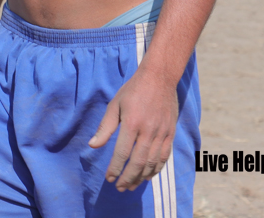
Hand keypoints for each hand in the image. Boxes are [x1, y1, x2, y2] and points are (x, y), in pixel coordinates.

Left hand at [89, 68, 178, 191]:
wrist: (160, 77)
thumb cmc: (133, 90)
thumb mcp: (115, 105)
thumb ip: (105, 127)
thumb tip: (92, 146)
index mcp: (132, 123)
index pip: (122, 153)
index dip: (115, 168)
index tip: (109, 178)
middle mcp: (148, 130)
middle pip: (138, 162)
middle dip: (128, 178)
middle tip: (120, 187)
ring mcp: (161, 132)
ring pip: (152, 162)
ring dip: (141, 177)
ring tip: (132, 185)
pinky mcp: (170, 133)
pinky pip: (164, 156)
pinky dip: (156, 169)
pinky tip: (148, 175)